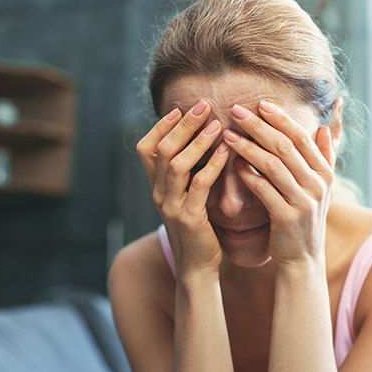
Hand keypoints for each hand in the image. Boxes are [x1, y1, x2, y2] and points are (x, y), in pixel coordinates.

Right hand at [136, 99, 229, 276]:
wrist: (197, 267)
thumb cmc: (197, 229)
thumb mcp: (185, 198)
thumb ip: (187, 174)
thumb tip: (199, 141)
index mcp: (156, 187)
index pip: (146, 148)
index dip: (161, 126)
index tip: (181, 108)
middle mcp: (158, 193)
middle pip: (162, 149)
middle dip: (183, 124)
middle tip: (203, 104)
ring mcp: (170, 206)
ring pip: (176, 164)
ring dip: (197, 140)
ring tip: (216, 123)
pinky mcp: (188, 218)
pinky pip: (198, 185)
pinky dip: (211, 165)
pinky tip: (225, 151)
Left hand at [222, 101, 334, 269]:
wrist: (303, 259)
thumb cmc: (304, 218)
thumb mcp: (321, 188)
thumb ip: (324, 157)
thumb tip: (326, 127)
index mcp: (324, 173)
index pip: (301, 137)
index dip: (280, 118)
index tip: (259, 104)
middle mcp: (317, 185)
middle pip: (285, 147)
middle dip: (259, 126)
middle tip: (237, 111)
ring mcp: (303, 202)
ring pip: (273, 166)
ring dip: (248, 147)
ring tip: (228, 134)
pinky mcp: (287, 218)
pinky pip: (264, 190)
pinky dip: (249, 175)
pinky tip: (234, 164)